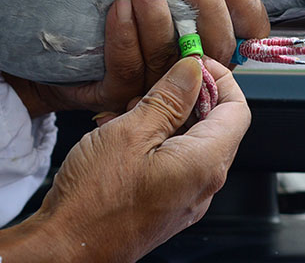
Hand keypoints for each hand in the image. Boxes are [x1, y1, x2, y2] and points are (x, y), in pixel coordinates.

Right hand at [0, 56, 250, 262]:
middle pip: (216, 125)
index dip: (219, 78)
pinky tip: (122, 132)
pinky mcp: (164, 205)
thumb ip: (168, 98)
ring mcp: (184, 198)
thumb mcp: (131, 131)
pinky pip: (173, 162)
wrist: (66, 249)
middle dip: (188, 96)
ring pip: (191, 142)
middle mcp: (203, 185)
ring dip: (166, 116)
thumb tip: (193, 70)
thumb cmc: (95, 200)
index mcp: (205, 163)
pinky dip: (155, 140)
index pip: (237, 110)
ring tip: (129, 107)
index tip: (193, 61)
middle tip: (154, 81)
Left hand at [7, 0, 269, 116]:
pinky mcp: (119, 96)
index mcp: (206, 44)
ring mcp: (154, 89)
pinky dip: (123, 35)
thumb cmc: (112, 17)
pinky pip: (127, 67)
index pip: (245, 31)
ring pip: (168, 56)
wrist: (56, 56)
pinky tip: (117, 7)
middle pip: (216, 47)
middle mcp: (187, 71)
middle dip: (205, 7)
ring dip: (157, 13)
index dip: (245, 7)